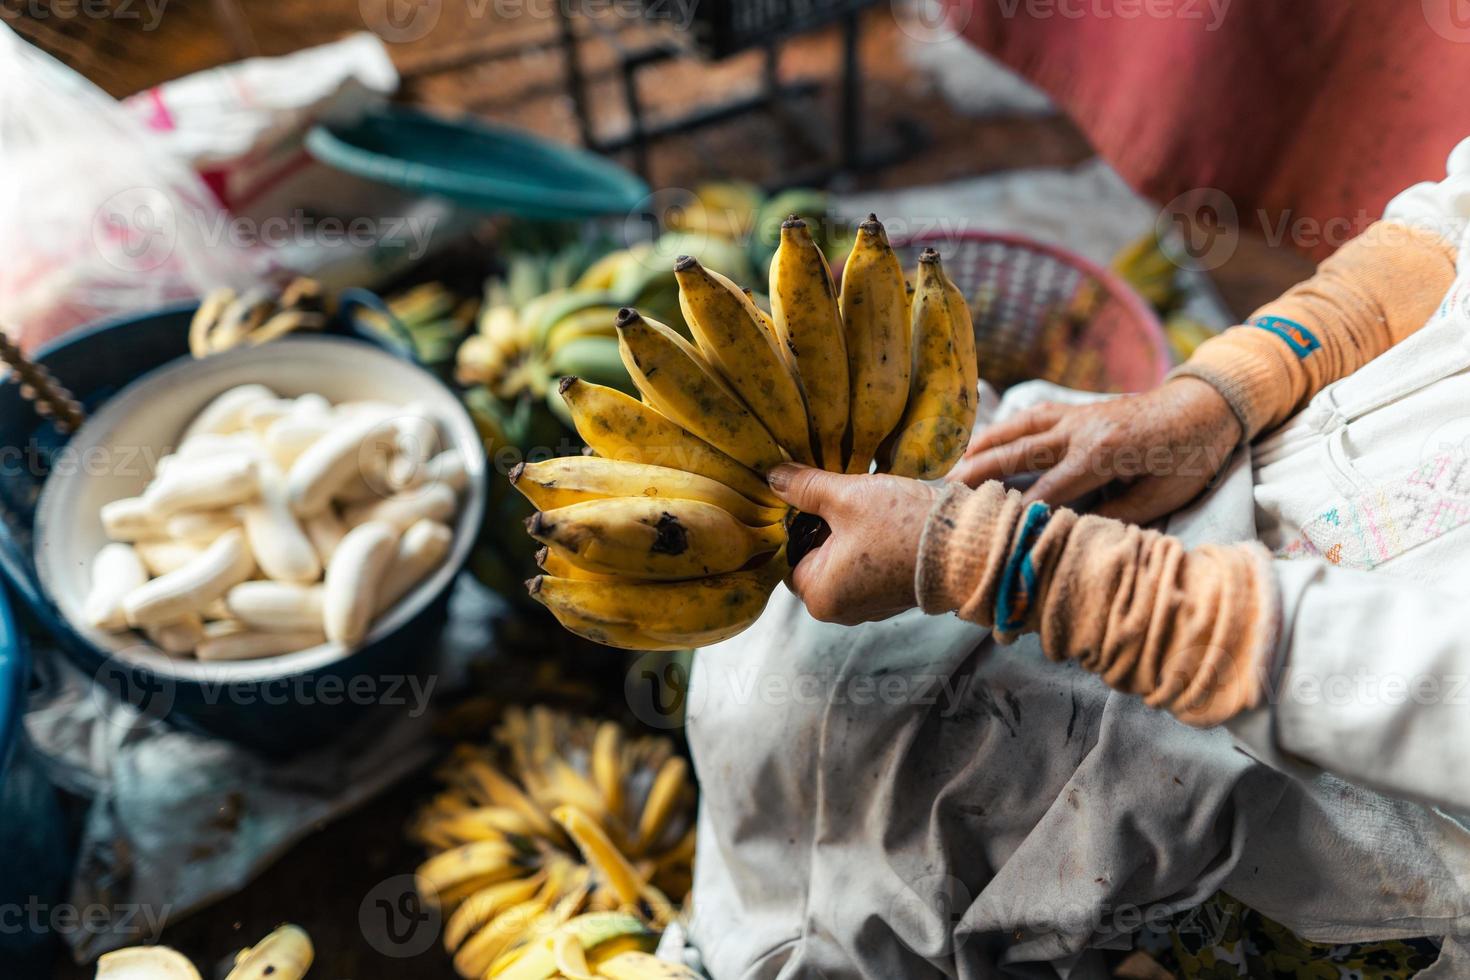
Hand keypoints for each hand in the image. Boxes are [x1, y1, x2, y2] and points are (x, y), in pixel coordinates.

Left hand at [768, 464, 938, 624]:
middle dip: (826, 526)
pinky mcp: (893, 594)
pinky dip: (872, 543)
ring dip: (850, 532)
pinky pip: (869, 565)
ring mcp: (869, 605)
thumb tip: (773, 477)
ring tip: (868, 508)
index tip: (813, 499)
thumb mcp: (846, 498)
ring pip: (844, 559)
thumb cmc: (902, 527)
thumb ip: (805, 488)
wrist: (966, 545)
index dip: (798, 522)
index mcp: (819, 596)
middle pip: (816, 557)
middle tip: (843, 499)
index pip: (789, 554)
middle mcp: (841, 610)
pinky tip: (886, 521)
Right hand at [947, 377, 1241, 523]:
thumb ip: (1116, 515)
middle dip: (982, 474)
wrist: (1208, 405)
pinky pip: (1033, 415)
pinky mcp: (1079, 408)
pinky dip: (1006, 426)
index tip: (992, 533)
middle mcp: (1082, 430)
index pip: (1049, 490)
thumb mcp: (1161, 497)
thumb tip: (1074, 532)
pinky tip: (988, 438)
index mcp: (1104, 454)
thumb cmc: (1191, 457)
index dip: (1020, 514)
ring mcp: (1078, 414)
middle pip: (1020, 453)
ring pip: (1019, 428)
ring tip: (954, 465)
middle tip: (949, 493)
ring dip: (985, 445)